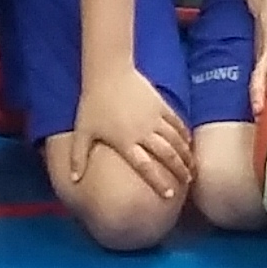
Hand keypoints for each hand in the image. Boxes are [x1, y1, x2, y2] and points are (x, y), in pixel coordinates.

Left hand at [57, 70, 192, 200]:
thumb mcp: (83, 131)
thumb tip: (73, 180)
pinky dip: (184, 133)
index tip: (170, 195)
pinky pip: (176, 122)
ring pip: (175, 140)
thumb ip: (78, 157)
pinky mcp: (160, 104)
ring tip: (193, 167)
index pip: (146, 167)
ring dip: (186, 154)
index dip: (159, 182)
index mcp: (126, 142)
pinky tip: (189, 142)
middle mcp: (144, 133)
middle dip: (180, 170)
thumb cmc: (93, 103)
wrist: (108, 72)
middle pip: (167, 155)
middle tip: (188, 181)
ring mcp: (154, 118)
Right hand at [247, 0, 266, 113]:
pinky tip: (265, 108)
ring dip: (257, 98)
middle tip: (261, 115)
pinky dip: (259, 92)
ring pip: (256, 79)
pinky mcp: (260, 58)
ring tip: (260, 119)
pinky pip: (258, 78)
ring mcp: (262, 54)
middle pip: (259, 74)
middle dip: (259, 95)